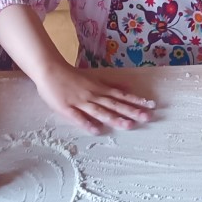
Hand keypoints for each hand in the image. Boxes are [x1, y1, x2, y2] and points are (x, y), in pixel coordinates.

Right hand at [36, 66, 154, 133]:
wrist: (50, 70)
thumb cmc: (72, 76)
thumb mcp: (94, 78)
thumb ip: (109, 84)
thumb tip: (127, 87)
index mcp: (99, 89)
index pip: (121, 96)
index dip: (136, 101)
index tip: (151, 105)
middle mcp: (93, 95)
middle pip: (115, 104)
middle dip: (132, 111)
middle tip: (148, 117)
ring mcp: (80, 102)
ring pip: (100, 111)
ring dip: (115, 118)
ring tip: (129, 125)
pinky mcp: (66, 108)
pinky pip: (78, 117)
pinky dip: (87, 123)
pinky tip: (97, 130)